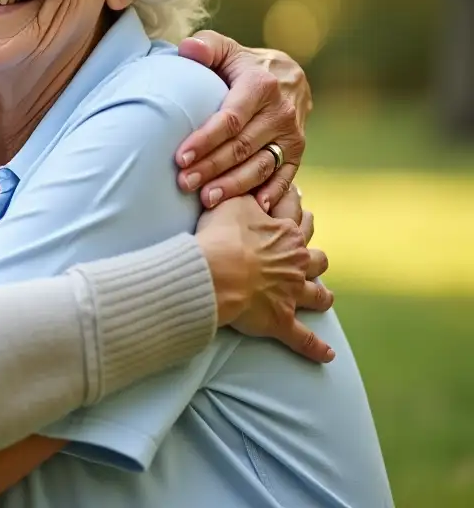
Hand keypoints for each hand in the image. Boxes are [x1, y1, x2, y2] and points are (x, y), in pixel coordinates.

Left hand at [176, 32, 310, 209]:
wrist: (286, 75)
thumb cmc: (242, 64)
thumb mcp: (225, 48)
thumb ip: (206, 46)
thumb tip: (189, 50)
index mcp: (261, 85)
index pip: (230, 119)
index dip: (206, 140)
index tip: (181, 157)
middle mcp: (281, 111)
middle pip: (242, 147)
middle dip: (212, 167)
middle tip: (184, 183)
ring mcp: (292, 134)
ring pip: (261, 165)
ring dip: (234, 185)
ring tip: (206, 199)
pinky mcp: (298, 151)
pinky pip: (285, 176)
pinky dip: (271, 194)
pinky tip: (252, 208)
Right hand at [195, 195, 334, 363]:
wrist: (216, 273)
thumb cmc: (221, 236)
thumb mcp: (233, 203)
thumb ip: (248, 196)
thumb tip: (256, 190)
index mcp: (286, 233)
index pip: (295, 214)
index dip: (294, 205)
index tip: (296, 197)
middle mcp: (297, 263)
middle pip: (316, 257)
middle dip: (312, 253)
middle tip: (306, 249)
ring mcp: (293, 294)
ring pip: (318, 295)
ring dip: (321, 296)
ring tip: (323, 297)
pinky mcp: (283, 321)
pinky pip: (305, 339)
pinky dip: (317, 348)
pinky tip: (328, 355)